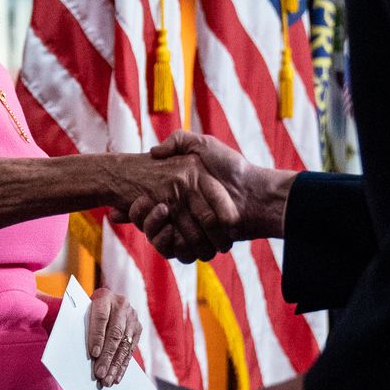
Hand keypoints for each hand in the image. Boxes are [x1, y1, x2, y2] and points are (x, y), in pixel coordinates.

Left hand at [86, 288, 141, 387]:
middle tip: (100, 374)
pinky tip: (117, 376)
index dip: (98, 336)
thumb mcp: (82, 312)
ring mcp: (132, 317)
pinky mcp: (138, 328)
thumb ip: (82, 327)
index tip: (93, 354)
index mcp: (104, 297)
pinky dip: (123, 365)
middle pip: (115, 333)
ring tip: (107, 380)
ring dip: (116, 365)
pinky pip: (130, 350)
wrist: (105, 302)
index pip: (102, 318)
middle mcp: (121, 305)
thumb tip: (81, 354)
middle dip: (107, 356)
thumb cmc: (87, 311)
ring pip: (124, 344)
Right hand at [128, 132, 294, 261]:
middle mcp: (183, 211)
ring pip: (159, 235)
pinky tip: (169, 229)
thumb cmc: (232, 167)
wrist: (257, 195)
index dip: (139, 203)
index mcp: (182, 191)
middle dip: (140, 215)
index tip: (133, 198)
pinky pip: (174, 249)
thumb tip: (154, 151)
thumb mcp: (205, 145)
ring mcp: (190, 229)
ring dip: (152, 228)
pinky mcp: (198, 244)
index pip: (151, 201)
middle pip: (150, 220)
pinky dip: (167, 242)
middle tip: (132, 207)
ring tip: (158, 212)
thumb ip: (180, 141)